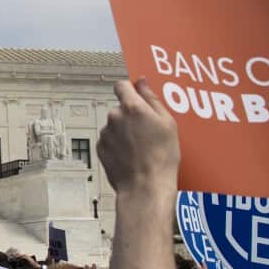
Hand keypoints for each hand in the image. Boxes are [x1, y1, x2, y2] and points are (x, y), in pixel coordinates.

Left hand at [97, 79, 179, 198]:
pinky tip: (131, 155)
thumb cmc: (161, 158)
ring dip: (124, 131)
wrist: (145, 186)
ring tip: (140, 148)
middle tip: (147, 131)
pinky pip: (109, 140)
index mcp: (132, 108)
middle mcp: (114, 117)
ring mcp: (105, 133)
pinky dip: (117, 145)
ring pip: (115, 125)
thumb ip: (152, 99)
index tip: (136, 95)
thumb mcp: (167, 124)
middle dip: (131, 116)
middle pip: (120, 108)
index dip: (129, 89)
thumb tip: (142, 82)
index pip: (122, 85)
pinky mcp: (100, 148)